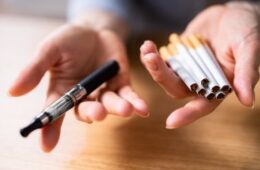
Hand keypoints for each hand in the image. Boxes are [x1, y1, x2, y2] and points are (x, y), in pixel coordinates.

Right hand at [9, 24, 147, 151]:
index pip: (55, 112)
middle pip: (86, 111)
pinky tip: (142, 109)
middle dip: (92, 113)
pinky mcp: (121, 85)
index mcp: (63, 91)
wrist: (96, 29)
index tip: (46, 145)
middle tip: (97, 113)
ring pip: (109, 105)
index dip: (49, 129)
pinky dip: (135, 103)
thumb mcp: (50, 50)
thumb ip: (35, 69)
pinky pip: (128, 96)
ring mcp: (103, 91)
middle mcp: (83, 96)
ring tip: (126, 109)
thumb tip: (12, 91)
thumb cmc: (70, 40)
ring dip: (117, 108)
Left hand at [140, 3, 259, 128]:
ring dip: (153, 65)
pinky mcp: (178, 57)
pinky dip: (153, 55)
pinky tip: (147, 47)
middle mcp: (200, 81)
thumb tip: (248, 102)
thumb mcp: (249, 48)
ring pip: (166, 75)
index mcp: (218, 85)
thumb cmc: (245, 30)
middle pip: (177, 88)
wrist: (230, 13)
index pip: (203, 105)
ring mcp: (187, 69)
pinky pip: (163, 61)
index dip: (188, 114)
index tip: (170, 123)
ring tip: (147, 49)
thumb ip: (247, 72)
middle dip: (161, 76)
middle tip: (151, 59)